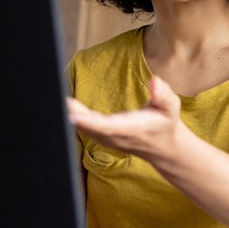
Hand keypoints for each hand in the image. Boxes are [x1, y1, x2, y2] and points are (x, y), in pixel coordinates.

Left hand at [67, 75, 185, 162]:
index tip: (73, 115)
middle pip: (89, 128)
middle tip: (58, 97)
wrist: (163, 146)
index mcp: (133, 129)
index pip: (108, 127)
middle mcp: (116, 136)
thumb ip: (163, 94)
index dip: (90, 122)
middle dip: (72, 114)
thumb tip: (155, 81)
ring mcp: (107, 139)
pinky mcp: (101, 137)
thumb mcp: (171, 106)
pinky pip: (83, 128)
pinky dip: (73, 117)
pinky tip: (65, 104)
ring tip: (58, 97)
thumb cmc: (165, 122)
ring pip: (84, 129)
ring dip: (70, 115)